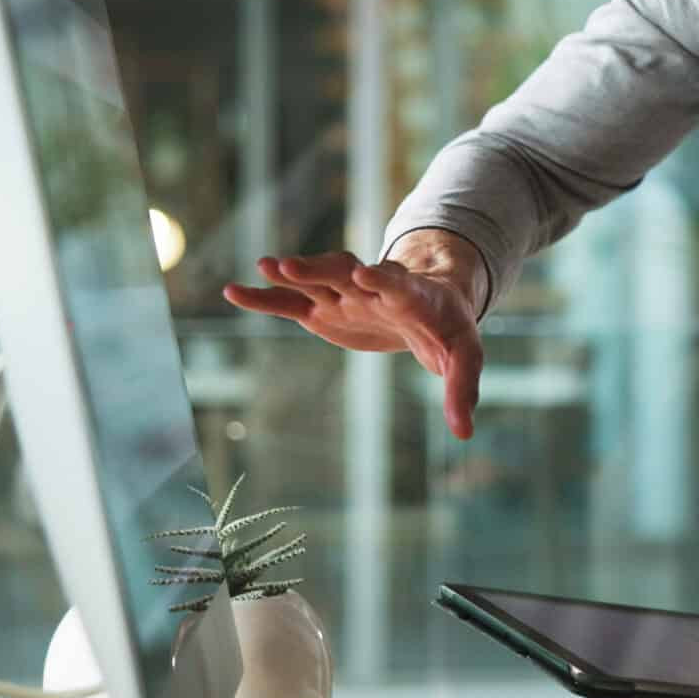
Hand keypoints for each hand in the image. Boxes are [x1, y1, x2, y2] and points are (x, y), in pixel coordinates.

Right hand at [222, 237, 486, 437]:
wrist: (429, 306)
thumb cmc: (449, 329)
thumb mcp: (464, 355)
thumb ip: (462, 389)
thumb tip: (464, 433)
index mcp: (411, 294)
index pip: (396, 282)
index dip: (382, 277)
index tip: (365, 272)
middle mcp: (372, 288)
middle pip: (345, 272)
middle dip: (321, 269)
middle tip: (293, 265)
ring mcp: (345, 296)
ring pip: (315, 281)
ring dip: (291, 274)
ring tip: (264, 266)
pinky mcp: (324, 311)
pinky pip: (290, 302)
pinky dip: (265, 298)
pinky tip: (234, 292)